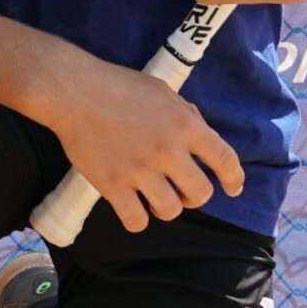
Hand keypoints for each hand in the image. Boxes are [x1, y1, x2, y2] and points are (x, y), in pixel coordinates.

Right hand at [42, 49, 244, 233]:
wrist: (72, 91)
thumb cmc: (117, 86)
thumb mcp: (163, 92)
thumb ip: (187, 117)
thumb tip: (203, 142)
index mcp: (185, 124)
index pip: (225, 160)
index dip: (234, 179)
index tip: (233, 189)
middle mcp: (168, 150)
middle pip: (200, 193)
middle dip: (194, 197)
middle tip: (180, 192)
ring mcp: (139, 170)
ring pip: (170, 210)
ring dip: (166, 207)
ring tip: (153, 198)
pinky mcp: (112, 185)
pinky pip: (136, 221)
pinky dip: (137, 219)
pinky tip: (131, 208)